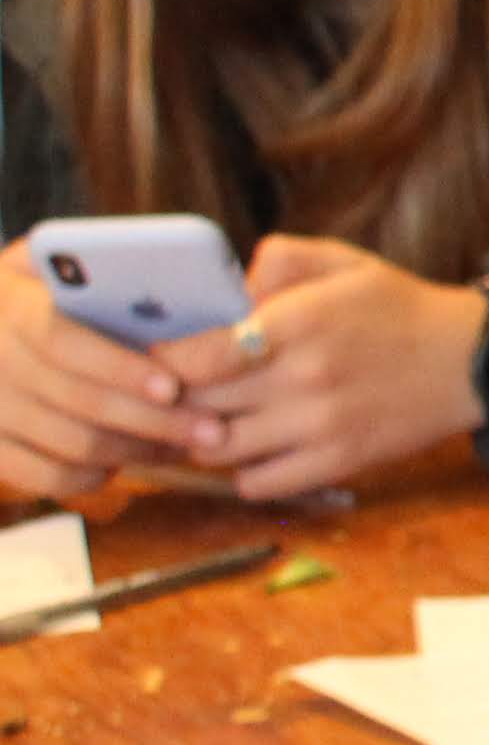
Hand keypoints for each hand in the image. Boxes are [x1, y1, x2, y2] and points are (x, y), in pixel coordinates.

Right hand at [0, 239, 204, 498]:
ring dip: (139, 449)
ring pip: (72, 444)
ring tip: (189, 442)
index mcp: (13, 304)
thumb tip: (197, 304)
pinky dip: (96, 475)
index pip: (63, 342)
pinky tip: (133, 460)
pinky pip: (48, 476)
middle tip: (214, 430)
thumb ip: (118, 280)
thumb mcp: (73, 268)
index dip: (119, 368)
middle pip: (79, 401)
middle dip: (155, 421)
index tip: (172, 387)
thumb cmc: (56, 291)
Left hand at [164, 238, 487, 500]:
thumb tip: (226, 292)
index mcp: (301, 320)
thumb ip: (279, 260)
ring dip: (203, 438)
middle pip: (199, 404)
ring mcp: (321, 424)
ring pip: (217, 449)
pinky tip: (254, 449)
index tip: (163, 358)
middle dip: (178, 399)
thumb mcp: (346, 262)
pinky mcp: (338, 461)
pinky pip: (257, 483)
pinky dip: (242, 471)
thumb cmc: (402, 308)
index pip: (197, 356)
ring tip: (213, 422)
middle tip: (178, 392)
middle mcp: (305, 375)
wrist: (474, 359)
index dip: (165, 361)